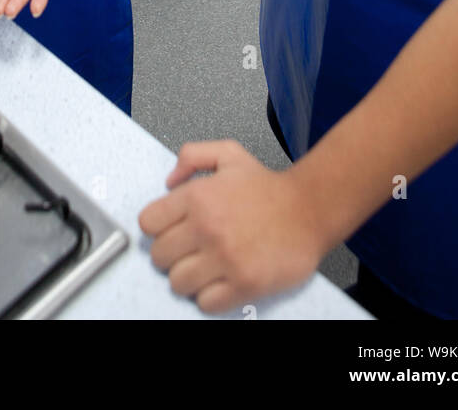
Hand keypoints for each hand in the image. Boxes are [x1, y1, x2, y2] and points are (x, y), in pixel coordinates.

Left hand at [138, 140, 323, 313]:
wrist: (309, 209)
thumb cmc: (269, 187)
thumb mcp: (228, 154)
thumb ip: (192, 155)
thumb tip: (169, 180)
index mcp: (198, 196)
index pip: (148, 223)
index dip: (157, 228)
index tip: (169, 230)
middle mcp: (207, 227)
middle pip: (159, 256)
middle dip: (171, 254)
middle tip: (188, 251)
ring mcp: (225, 258)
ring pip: (178, 282)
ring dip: (188, 278)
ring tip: (204, 268)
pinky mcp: (244, 284)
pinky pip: (206, 303)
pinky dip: (210, 297)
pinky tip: (221, 281)